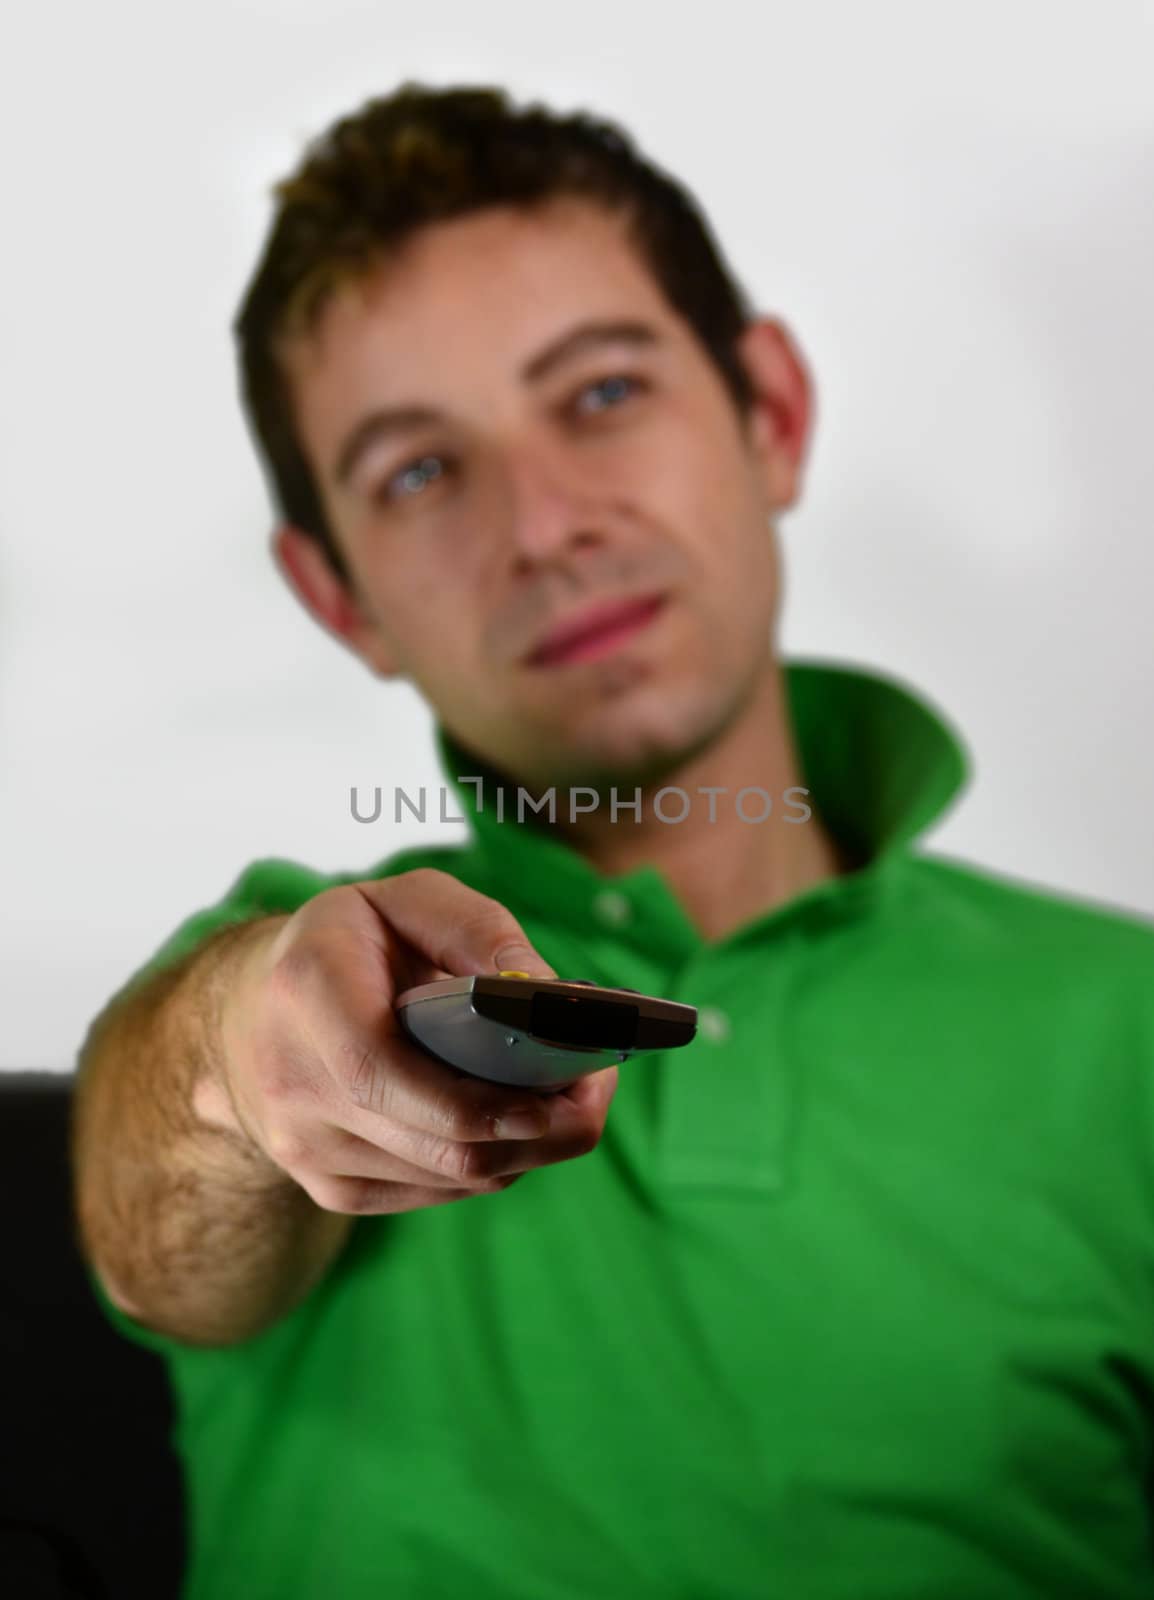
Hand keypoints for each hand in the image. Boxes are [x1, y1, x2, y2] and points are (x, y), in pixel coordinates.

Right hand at [198, 869, 619, 1214]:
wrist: (250, 1011)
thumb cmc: (349, 944)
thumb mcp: (405, 900)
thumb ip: (478, 930)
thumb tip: (552, 995)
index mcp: (305, 993)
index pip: (382, 1073)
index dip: (482, 1097)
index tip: (569, 1082)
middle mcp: (293, 1085)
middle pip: (440, 1143)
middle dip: (540, 1125)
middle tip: (599, 1086)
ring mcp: (306, 1150)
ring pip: (453, 1177)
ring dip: (529, 1145)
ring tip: (572, 1094)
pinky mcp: (333, 1190)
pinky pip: (442, 1190)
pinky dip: (496, 1161)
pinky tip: (517, 1120)